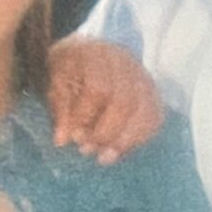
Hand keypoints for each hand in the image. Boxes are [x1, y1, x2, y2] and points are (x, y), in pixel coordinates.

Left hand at [47, 37, 164, 163]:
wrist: (92, 53)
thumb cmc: (71, 72)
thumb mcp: (57, 84)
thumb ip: (60, 110)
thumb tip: (62, 140)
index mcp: (96, 56)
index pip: (98, 88)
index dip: (86, 117)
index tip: (74, 136)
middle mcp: (125, 64)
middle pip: (125, 102)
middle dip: (105, 133)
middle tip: (87, 150)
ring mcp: (143, 78)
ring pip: (145, 112)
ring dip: (125, 141)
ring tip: (104, 157)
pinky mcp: (153, 93)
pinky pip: (154, 119)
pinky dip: (138, 139)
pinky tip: (119, 150)